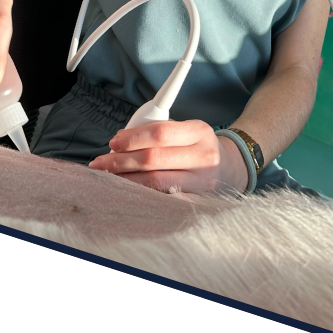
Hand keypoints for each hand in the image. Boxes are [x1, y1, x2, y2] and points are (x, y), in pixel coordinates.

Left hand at [88, 120, 249, 194]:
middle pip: (154, 159)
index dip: (132, 138)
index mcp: (199, 131)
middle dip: (121, 161)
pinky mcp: (198, 202)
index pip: (160, 133)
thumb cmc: (197, 146)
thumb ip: (156, 131)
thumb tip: (119, 142)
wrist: (231, 169)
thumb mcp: (185, 130)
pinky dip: (141, 194)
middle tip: (101, 163)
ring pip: (156, 183)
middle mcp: (204, 156)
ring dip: (126, 180)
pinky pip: (163, 199)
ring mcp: (202, 182)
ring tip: (108, 177)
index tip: (113, 143)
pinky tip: (127, 191)